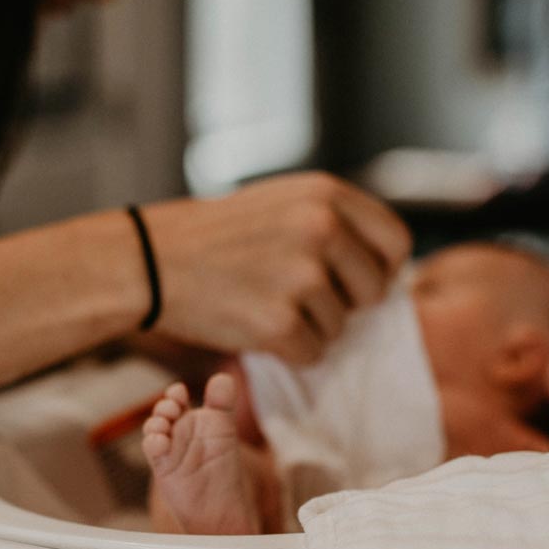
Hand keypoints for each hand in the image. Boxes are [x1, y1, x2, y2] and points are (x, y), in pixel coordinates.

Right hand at [142, 172, 410, 362]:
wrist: (153, 261)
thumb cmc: (220, 236)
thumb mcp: (284, 202)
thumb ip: (337, 224)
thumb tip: (391, 273)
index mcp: (327, 194)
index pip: (395, 242)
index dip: (378, 268)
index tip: (352, 279)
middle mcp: (321, 229)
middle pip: (374, 291)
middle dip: (342, 303)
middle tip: (294, 293)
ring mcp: (301, 276)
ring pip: (340, 327)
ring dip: (308, 326)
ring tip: (262, 300)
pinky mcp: (279, 323)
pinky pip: (312, 354)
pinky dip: (287, 351)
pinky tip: (253, 324)